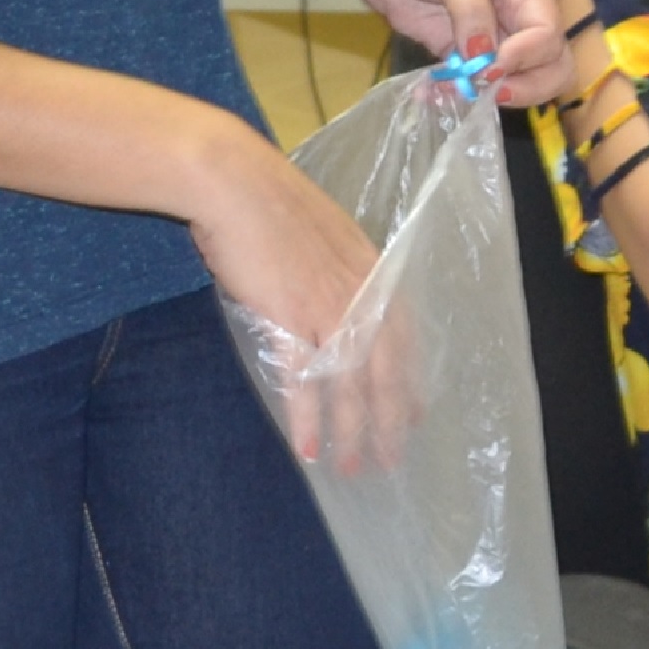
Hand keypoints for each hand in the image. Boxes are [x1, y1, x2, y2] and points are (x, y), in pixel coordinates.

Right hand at [182, 128, 399, 464]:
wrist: (233, 181)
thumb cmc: (268, 202)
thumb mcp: (321, 234)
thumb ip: (336, 268)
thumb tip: (334, 294)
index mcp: (372, 272)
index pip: (404, 339)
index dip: (410, 381)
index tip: (415, 414)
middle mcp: (360, 294)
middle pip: (385, 372)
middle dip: (390, 420)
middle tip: (391, 458)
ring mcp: (327, 308)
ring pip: (348, 385)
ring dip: (351, 431)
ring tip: (351, 467)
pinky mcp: (288, 318)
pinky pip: (302, 381)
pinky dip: (306, 419)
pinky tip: (307, 448)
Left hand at [338, 0, 575, 104]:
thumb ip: (470, 12)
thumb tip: (487, 60)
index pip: (548, 35)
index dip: (525, 57)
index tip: (489, 67)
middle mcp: (520, 16)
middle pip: (550, 65)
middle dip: (527, 86)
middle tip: (490, 92)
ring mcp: (494, 38)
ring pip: (520, 81)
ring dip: (493, 95)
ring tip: (455, 92)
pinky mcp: (464, 55)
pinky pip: (476, 85)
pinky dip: (460, 95)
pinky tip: (432, 94)